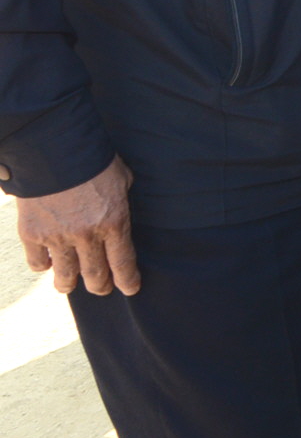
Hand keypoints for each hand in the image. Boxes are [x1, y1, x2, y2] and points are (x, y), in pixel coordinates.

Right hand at [17, 158, 139, 295]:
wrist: (55, 149)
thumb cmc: (95, 160)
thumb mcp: (121, 179)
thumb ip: (120, 201)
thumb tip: (117, 212)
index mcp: (114, 221)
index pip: (122, 262)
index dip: (127, 280)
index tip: (131, 289)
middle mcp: (87, 235)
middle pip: (95, 276)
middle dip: (100, 287)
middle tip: (101, 288)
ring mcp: (57, 237)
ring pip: (65, 276)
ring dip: (68, 284)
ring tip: (69, 285)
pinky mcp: (32, 234)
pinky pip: (37, 262)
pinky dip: (43, 265)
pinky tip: (47, 263)